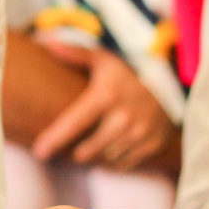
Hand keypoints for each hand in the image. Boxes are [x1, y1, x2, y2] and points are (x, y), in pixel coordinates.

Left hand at [30, 42, 178, 173]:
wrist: (169, 94)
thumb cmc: (124, 79)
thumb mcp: (103, 62)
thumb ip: (75, 53)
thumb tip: (48, 42)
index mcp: (106, 96)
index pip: (74, 122)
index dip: (55, 139)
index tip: (39, 152)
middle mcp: (124, 117)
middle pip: (85, 151)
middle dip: (73, 151)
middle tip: (70, 145)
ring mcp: (139, 134)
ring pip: (102, 161)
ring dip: (92, 158)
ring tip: (88, 146)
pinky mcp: (150, 148)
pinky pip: (119, 167)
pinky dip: (109, 163)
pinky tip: (107, 149)